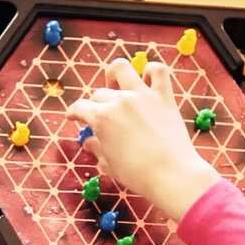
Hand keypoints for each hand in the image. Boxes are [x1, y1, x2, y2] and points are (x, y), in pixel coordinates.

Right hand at [67, 58, 220, 221]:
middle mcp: (119, 101)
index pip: (80, 107)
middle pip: (99, 94)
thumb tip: (88, 141)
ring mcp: (142, 95)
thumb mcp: (110, 164)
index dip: (73, 112)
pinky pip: (158, 71)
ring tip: (116, 85)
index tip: (73, 116)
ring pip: (121, 68)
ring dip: (114, 74)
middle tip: (101, 116)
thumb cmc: (138, 175)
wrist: (172, 175)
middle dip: (96, 104)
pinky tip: (146, 80)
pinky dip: (150, 71)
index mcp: (102, 118)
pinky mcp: (164, 96)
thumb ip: (97, 148)